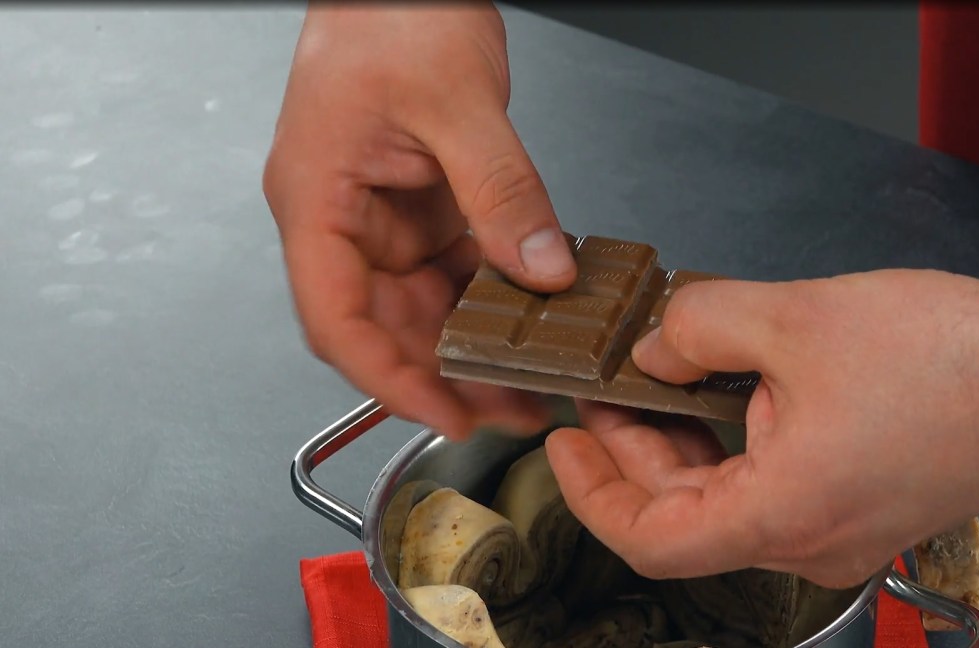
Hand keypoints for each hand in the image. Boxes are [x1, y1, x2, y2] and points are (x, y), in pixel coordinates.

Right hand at [262, 3, 576, 439]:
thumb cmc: (391, 12)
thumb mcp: (459, 101)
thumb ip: (501, 189)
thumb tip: (539, 267)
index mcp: (317, 198)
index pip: (336, 318)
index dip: (387, 379)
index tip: (443, 413)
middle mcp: (342, 216)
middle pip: (382, 325)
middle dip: (443, 375)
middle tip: (510, 407)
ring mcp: (381, 214)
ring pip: (419, 306)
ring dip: (469, 346)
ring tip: (527, 379)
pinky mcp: (420, 205)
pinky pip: (450, 268)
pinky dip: (486, 298)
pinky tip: (526, 319)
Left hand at [546, 269, 978, 587]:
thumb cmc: (947, 353)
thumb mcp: (793, 317)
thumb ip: (698, 326)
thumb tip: (655, 349)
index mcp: (786, 515)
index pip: (651, 539)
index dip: (592, 491)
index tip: (564, 442)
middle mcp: (811, 544)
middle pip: (687, 514)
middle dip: (638, 447)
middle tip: (613, 384)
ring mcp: (842, 532)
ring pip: (731, 500)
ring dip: (690, 443)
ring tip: (671, 373)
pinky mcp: (864, 507)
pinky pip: (777, 488)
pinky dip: (740, 445)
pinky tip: (736, 386)